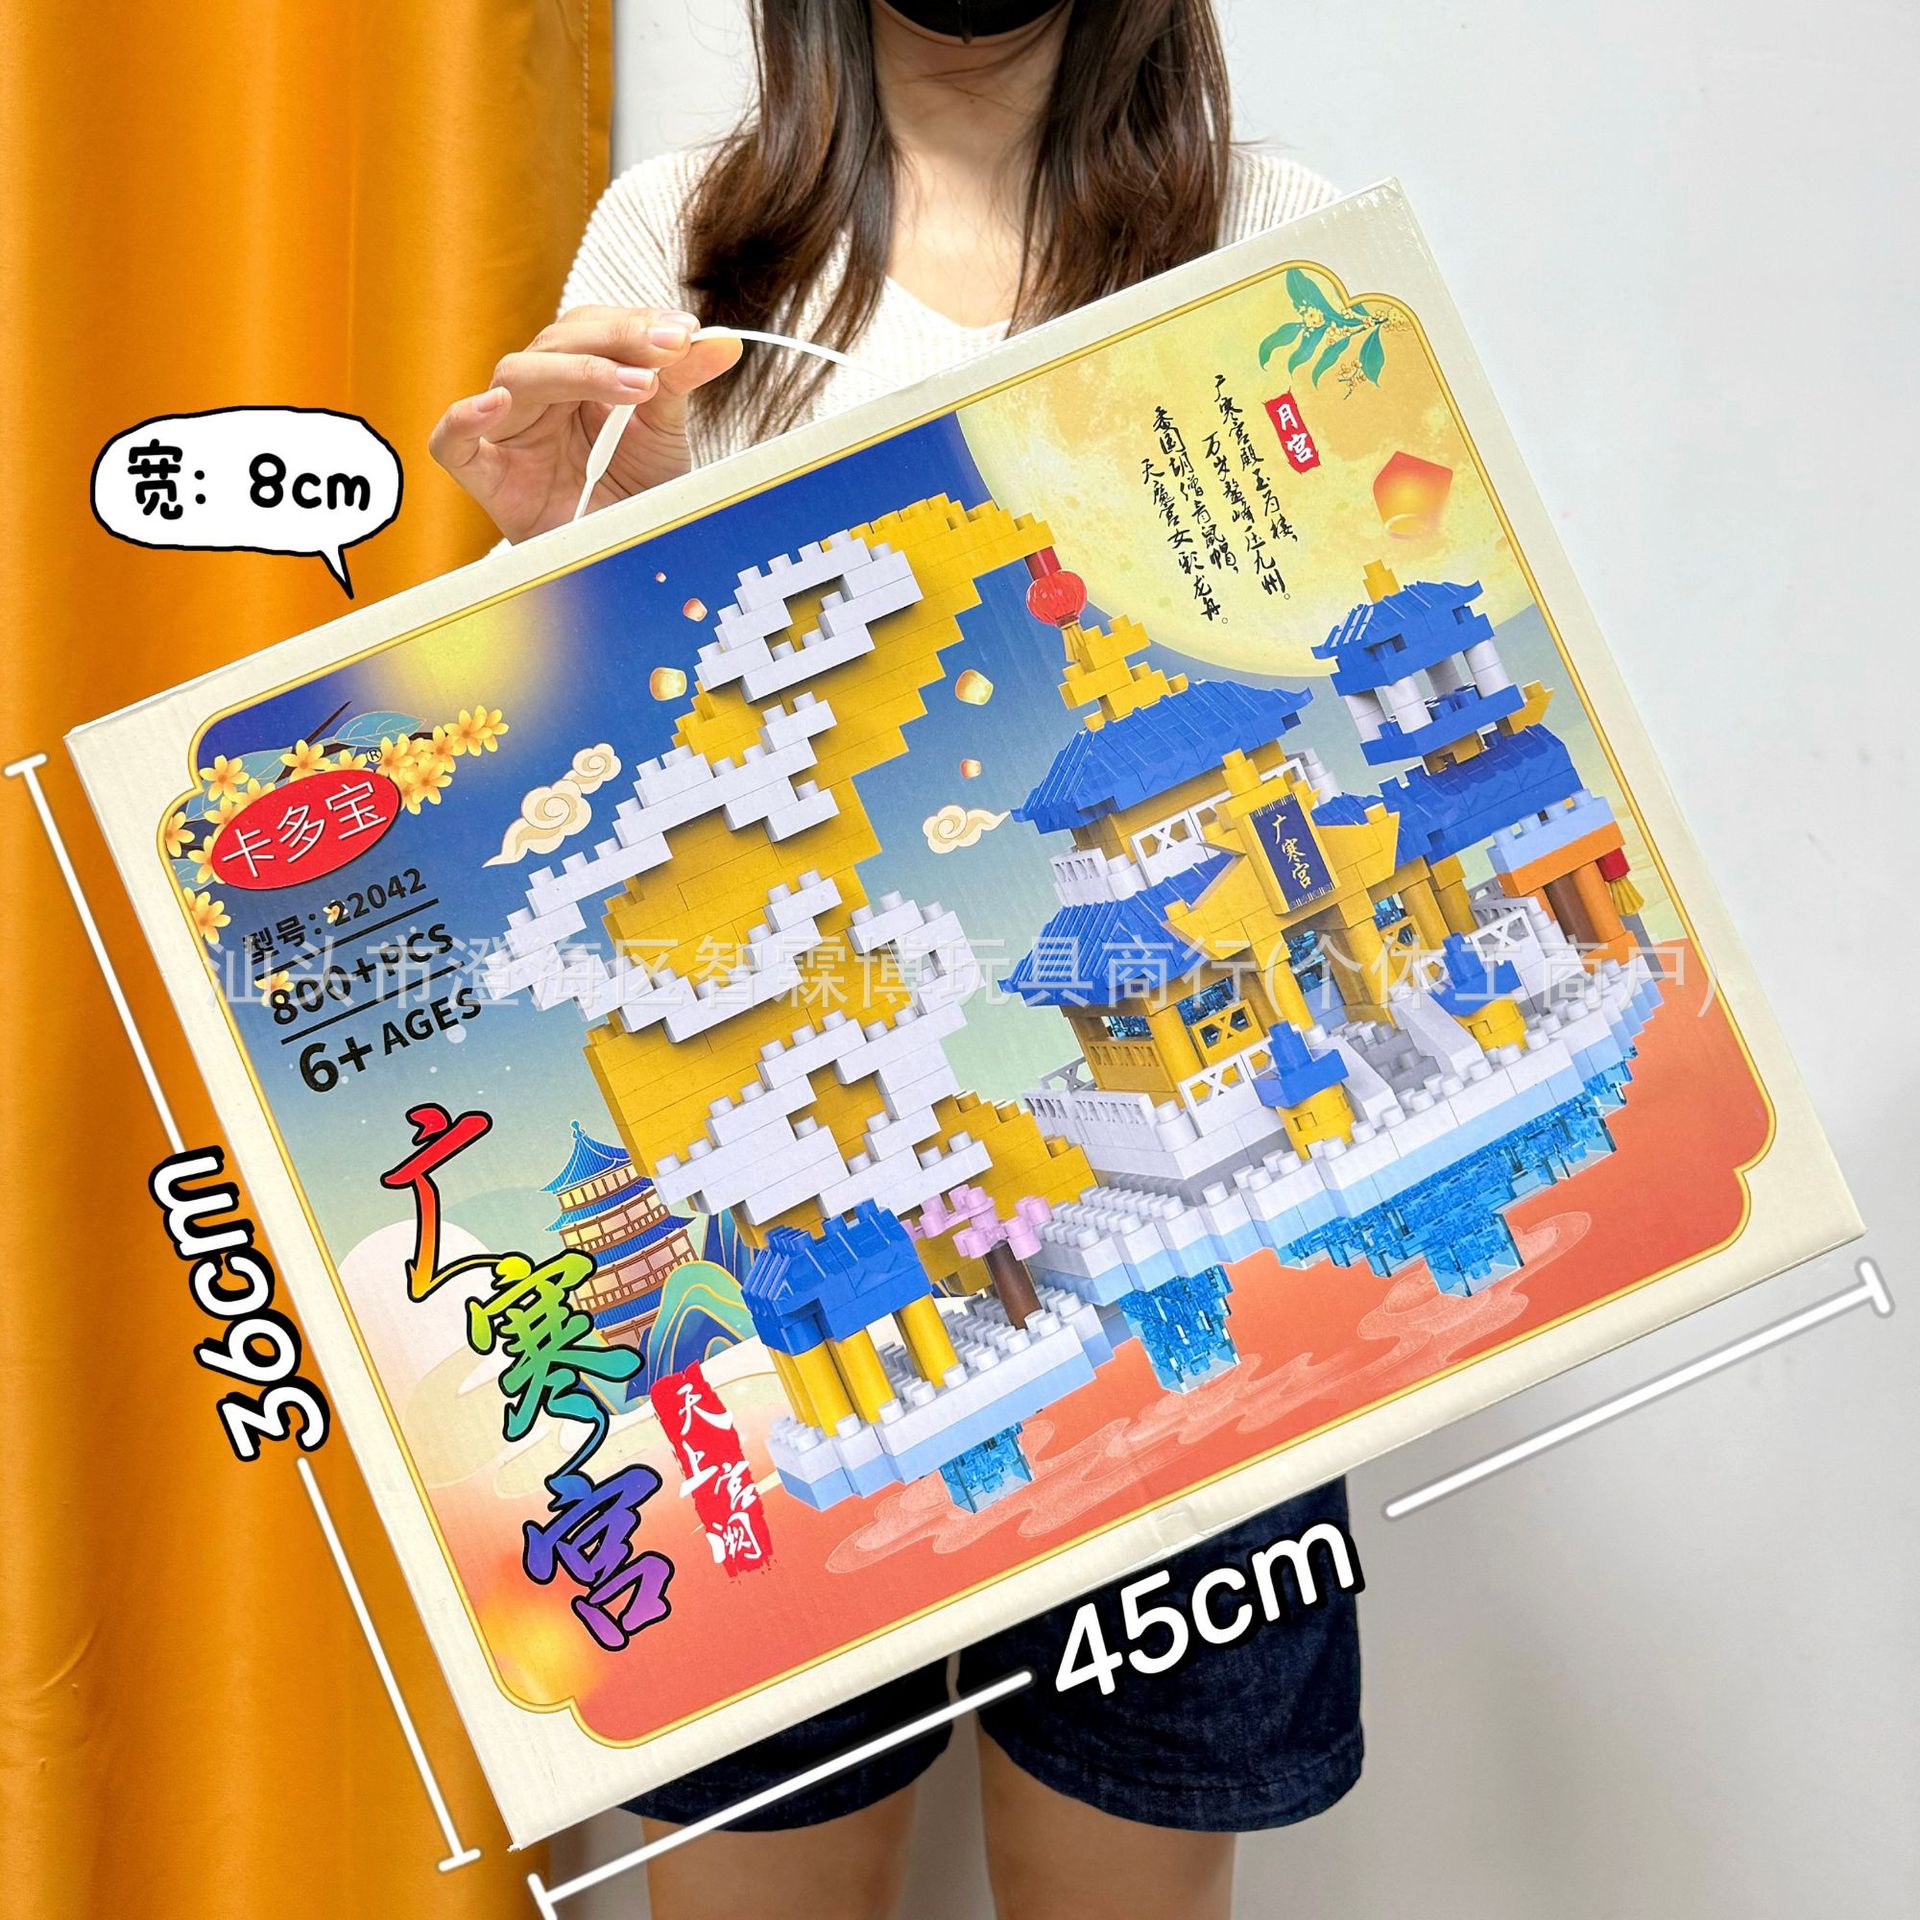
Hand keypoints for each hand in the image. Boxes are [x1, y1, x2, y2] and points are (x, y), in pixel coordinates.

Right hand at [428, 306, 741, 542]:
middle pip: (557, 341)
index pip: (594, 326)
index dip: (636, 323)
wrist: (624, 562)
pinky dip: (464, 420)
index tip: (685, 332)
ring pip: (516, 376)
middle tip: (668, 352)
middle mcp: (540, 395)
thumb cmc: (635, 495)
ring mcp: (509, 431)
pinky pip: (452, 442)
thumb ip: (682, 381)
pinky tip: (495, 405)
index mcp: (577, 375)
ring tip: (635, 385)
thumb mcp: (665, 432)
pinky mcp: (485, 474)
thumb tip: (722, 340)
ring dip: (575, 371)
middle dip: (617, 340)